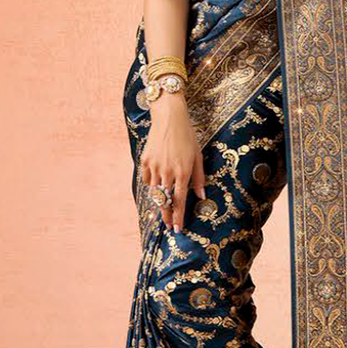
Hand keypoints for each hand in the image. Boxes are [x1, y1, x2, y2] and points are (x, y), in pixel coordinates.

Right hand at [140, 94, 205, 232]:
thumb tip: (201, 196)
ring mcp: (154, 167)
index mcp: (183, 171)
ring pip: (155, 192)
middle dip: (167, 215)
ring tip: (164, 207)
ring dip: (160, 201)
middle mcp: (167, 171)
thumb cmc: (187, 137)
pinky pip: (147, 180)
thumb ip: (199, 178)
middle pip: (165, 201)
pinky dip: (152, 184)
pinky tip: (157, 184)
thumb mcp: (198, 156)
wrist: (169, 118)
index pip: (180, 200)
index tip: (177, 229)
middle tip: (168, 225)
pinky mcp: (145, 161)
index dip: (178, 216)